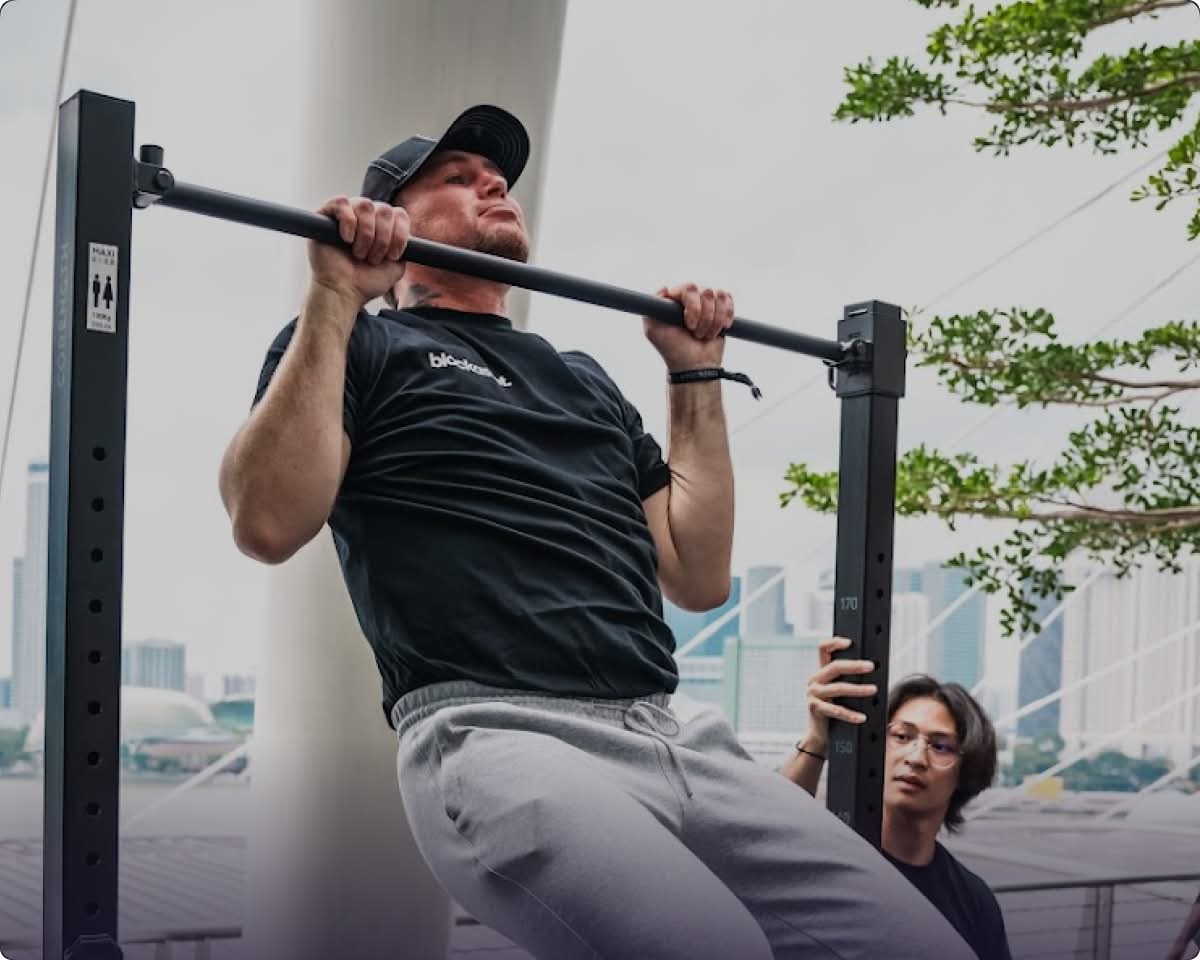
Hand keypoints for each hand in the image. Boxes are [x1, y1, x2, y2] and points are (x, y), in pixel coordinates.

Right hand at [307, 196, 409, 307]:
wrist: (343, 293)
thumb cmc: (365, 282)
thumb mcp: (395, 266)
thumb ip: (403, 246)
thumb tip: (409, 232)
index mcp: (381, 227)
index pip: (399, 214)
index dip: (400, 233)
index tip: (393, 256)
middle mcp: (364, 218)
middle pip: (384, 209)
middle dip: (382, 237)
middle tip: (373, 258)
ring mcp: (345, 215)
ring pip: (365, 204)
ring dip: (367, 233)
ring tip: (359, 253)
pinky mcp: (324, 216)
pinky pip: (341, 202)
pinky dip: (348, 221)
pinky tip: (346, 239)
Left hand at [643, 283, 733, 371]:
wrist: (695, 365)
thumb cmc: (673, 349)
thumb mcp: (653, 330)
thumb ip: (649, 307)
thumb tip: (664, 287)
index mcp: (674, 299)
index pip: (688, 288)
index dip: (693, 307)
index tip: (689, 326)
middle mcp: (689, 298)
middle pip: (705, 292)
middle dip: (704, 317)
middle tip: (696, 333)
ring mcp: (705, 302)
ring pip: (718, 296)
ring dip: (714, 321)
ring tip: (704, 335)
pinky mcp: (720, 308)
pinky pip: (728, 300)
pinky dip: (726, 316)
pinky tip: (721, 328)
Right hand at [804, 637, 876, 753]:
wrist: (820, 732)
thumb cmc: (834, 710)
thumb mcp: (839, 692)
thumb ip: (848, 680)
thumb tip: (872, 669)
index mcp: (821, 672)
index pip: (823, 649)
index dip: (834, 642)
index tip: (850, 642)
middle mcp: (815, 680)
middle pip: (834, 667)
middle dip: (854, 666)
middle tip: (871, 666)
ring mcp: (813, 694)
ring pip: (838, 688)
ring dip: (858, 689)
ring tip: (873, 690)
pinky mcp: (815, 708)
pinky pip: (836, 710)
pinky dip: (851, 715)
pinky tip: (862, 717)